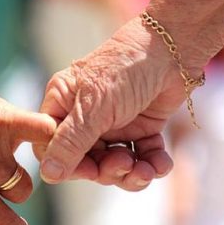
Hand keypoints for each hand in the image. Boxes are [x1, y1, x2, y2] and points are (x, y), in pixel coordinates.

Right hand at [34, 16, 197, 189]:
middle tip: (124, 164)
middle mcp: (85, 116)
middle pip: (86, 162)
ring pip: (114, 165)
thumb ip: (70, 142)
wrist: (176, 49)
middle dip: (107, 170)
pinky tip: (161, 163)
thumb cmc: (126, 68)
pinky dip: (152, 165)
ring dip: (131, 174)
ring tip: (146, 170)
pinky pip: (141, 158)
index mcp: (63, 104)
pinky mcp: (141, 128)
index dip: (68, 165)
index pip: (51, 147)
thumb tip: (47, 175)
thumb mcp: (94, 107)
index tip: (89, 170)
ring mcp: (113, 124)